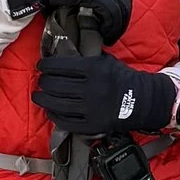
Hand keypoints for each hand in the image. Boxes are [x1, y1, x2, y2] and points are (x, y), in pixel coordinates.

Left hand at [32, 45, 179, 138]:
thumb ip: (86, 58)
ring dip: (43, 99)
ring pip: (58, 104)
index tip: (41, 66)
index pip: (61, 66)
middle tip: (41, 81)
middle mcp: (90, 88)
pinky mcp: (92, 124)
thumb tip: (62, 54)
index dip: (46, 65)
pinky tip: (51, 111)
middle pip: (56, 85)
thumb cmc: (120, 77)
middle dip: (44, 82)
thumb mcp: (106, 60)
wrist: (140, 100)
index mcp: (94, 69)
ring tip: (38, 96)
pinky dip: (55, 116)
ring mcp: (91, 108)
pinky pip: (67, 121)